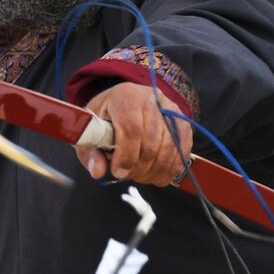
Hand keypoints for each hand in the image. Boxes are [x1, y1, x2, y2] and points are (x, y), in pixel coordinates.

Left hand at [75, 83, 192, 186]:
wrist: (125, 102)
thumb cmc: (105, 118)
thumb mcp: (90, 131)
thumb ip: (91, 152)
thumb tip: (98, 171)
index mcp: (125, 97)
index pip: (131, 129)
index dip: (126, 156)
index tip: (118, 172)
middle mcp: (151, 98)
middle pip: (152, 142)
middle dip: (140, 167)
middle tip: (129, 176)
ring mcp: (170, 109)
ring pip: (170, 148)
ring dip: (156, 170)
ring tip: (142, 176)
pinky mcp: (183, 121)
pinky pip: (182, 149)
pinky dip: (172, 168)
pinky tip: (158, 175)